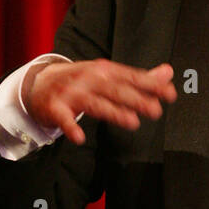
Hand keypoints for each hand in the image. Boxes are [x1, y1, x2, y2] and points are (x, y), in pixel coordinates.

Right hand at [25, 59, 176, 145]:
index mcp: (104, 71)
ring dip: (113, 112)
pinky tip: (79, 137)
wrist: (39, 83)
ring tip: (131, 121)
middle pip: (115, 90)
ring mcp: (71, 93)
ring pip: (95, 103)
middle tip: (155, 110)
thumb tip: (168, 72)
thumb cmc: (81, 81)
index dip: (151, 85)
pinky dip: (70, 128)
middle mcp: (89, 79)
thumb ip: (139, 77)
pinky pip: (64, 119)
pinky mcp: (56, 108)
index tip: (169, 93)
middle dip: (136, 99)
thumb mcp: (109, 75)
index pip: (131, 77)